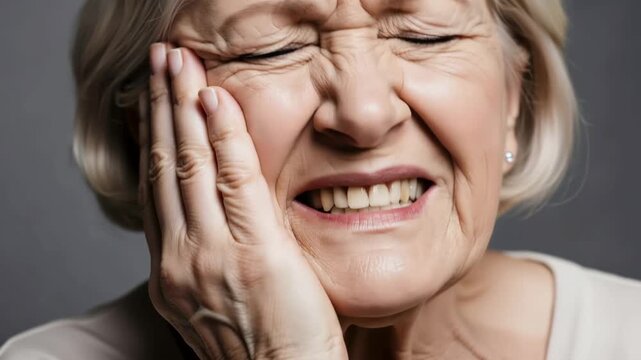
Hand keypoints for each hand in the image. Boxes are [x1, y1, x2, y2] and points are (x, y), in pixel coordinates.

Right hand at [138, 43, 346, 359]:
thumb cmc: (263, 345)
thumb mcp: (218, 298)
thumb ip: (209, 255)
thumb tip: (212, 217)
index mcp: (170, 271)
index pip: (155, 190)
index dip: (153, 140)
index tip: (154, 103)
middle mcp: (179, 259)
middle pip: (164, 167)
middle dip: (160, 108)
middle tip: (159, 62)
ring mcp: (211, 255)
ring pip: (189, 165)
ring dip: (183, 107)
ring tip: (178, 63)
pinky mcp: (253, 252)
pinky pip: (234, 180)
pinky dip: (222, 136)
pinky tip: (214, 100)